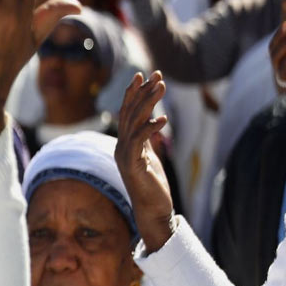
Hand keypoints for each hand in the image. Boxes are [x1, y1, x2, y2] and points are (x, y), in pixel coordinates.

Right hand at [114, 71, 174, 252]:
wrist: (152, 211)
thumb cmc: (153, 186)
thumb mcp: (150, 157)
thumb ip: (147, 140)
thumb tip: (152, 122)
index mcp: (125, 144)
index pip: (127, 113)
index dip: (134, 93)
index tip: (144, 75)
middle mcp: (121, 148)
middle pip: (129, 113)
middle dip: (142, 92)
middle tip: (156, 75)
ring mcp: (125, 157)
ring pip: (134, 123)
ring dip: (148, 103)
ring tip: (162, 87)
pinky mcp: (133, 166)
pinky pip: (139, 143)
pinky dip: (151, 129)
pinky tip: (164, 119)